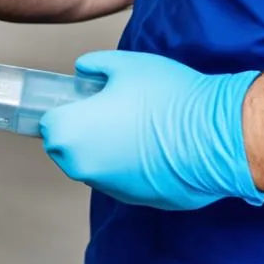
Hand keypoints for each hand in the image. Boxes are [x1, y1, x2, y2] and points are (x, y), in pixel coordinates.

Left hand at [39, 50, 263, 211]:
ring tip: (132, 129)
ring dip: (102, 151)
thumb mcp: (125, 65)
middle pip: (65, 149)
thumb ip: (94, 65)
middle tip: (105, 113)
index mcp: (70, 132)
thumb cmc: (169, 98)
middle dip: (78, 133)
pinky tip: (149, 148)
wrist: (216, 136)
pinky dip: (125, 167)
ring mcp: (107, 186)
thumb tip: (83, 69)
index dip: (64, 111)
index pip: (47, 125)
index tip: (81, 104)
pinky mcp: (133, 199)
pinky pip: (119, 180)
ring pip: (92, 167)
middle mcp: (81, 165)